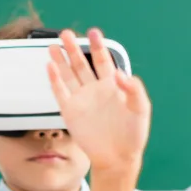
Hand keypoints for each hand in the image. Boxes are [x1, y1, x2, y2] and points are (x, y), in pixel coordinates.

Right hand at [47, 28, 150, 173]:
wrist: (118, 157)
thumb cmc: (133, 134)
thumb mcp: (140, 109)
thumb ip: (134, 89)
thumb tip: (119, 73)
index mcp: (112, 86)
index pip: (103, 60)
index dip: (98, 46)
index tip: (93, 32)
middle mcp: (95, 89)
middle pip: (81, 63)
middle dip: (74, 48)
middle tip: (66, 33)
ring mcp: (81, 99)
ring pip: (68, 74)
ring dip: (61, 60)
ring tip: (54, 45)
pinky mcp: (70, 112)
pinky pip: (60, 92)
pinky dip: (54, 79)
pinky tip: (50, 67)